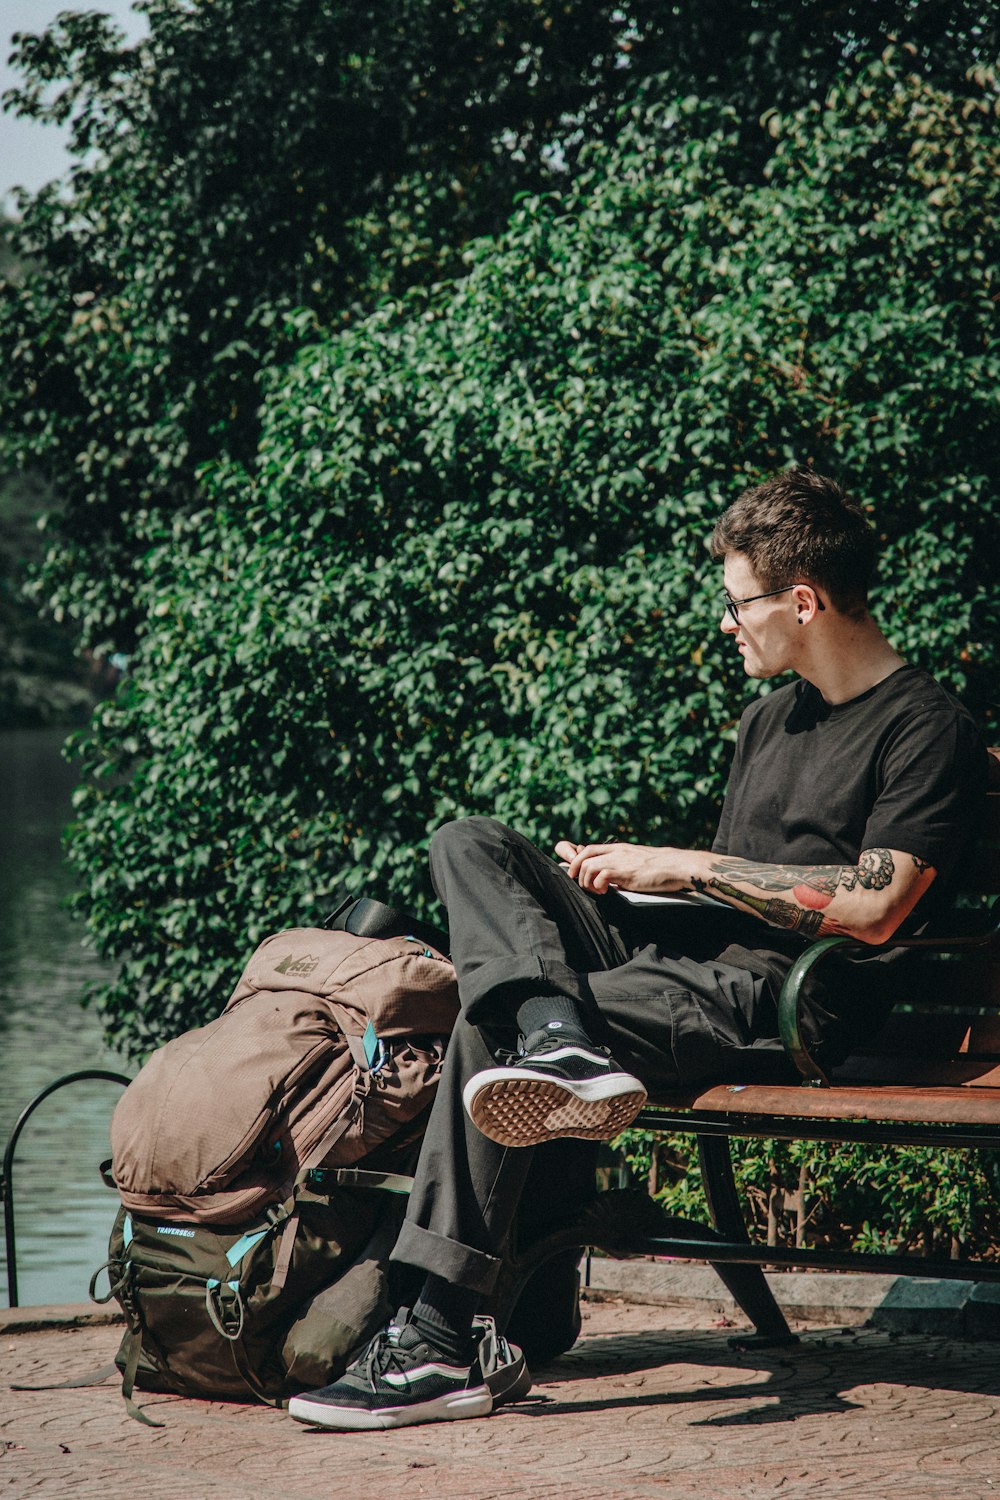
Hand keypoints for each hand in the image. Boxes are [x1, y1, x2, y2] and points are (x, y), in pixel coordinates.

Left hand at [554, 840, 686, 895]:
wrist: (676, 866)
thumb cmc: (660, 867)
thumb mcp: (637, 860)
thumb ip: (624, 864)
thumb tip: (613, 877)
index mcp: (619, 848)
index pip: (589, 848)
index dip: (576, 860)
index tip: (575, 873)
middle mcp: (616, 852)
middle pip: (584, 856)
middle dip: (576, 871)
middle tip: (583, 885)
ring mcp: (620, 861)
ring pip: (588, 866)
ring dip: (587, 881)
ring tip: (597, 891)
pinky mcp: (625, 873)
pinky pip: (600, 876)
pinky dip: (598, 886)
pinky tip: (606, 892)